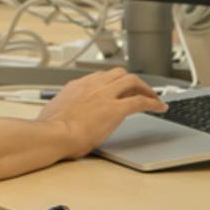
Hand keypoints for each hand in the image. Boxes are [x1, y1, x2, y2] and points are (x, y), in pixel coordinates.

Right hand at [38, 68, 166, 156]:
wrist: (54, 135)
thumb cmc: (50, 129)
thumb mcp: (54, 112)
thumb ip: (63, 108)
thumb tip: (60, 114)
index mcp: (77, 86)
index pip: (101, 77)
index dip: (114, 83)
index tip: (119, 89)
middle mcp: (93, 86)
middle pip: (119, 74)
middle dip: (132, 81)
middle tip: (140, 91)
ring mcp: (105, 96)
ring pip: (132, 81)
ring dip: (146, 88)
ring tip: (153, 97)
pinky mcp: (116, 109)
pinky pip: (140, 101)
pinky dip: (153, 102)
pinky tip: (160, 107)